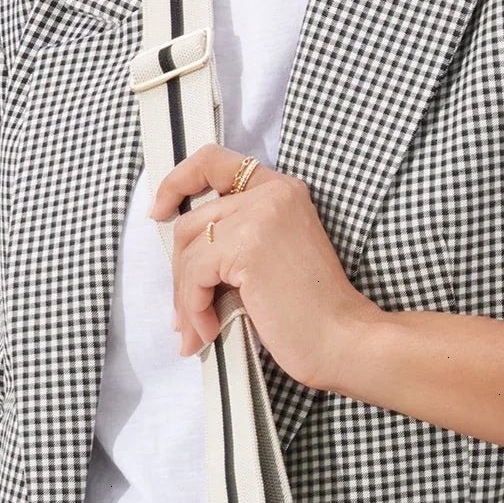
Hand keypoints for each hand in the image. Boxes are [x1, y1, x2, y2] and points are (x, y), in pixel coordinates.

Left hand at [151, 144, 382, 387]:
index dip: (178, 180)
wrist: (344, 341)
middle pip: (192, 220)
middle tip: (185, 314)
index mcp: (282, 191)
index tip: (159, 211)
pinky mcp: (247, 246)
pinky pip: (194, 274)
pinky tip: (209, 332)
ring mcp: (259, 216)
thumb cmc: (312, 315)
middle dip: (180, 272)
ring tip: (197, 331)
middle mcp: (271, 194)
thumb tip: (179, 257)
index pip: (215, 161)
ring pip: (188, 249)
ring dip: (185, 297)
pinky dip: (194, 308)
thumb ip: (237, 240)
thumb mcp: (272, 260)